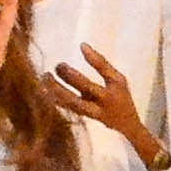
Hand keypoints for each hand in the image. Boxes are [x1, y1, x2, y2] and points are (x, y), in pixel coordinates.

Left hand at [45, 45, 169, 170]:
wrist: (126, 125)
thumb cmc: (120, 97)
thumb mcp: (117, 79)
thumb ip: (101, 63)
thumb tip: (82, 45)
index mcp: (111, 90)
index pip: (104, 71)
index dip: (93, 59)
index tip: (81, 45)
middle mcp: (102, 103)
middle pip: (85, 89)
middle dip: (70, 76)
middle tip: (58, 65)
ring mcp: (91, 112)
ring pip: (72, 103)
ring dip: (57, 90)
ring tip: (45, 77)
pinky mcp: (82, 117)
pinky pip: (66, 108)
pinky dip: (55, 99)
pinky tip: (44, 90)